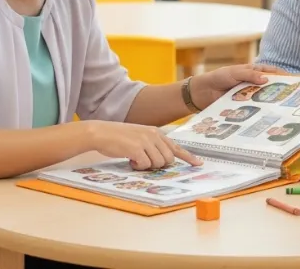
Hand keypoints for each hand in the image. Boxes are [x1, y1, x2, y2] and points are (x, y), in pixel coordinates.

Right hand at [87, 120, 201, 169]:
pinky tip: (129, 159)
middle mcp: (154, 135)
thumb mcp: (140, 137)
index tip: (199, 164)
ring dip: (147, 166)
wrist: (101, 132)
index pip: (176, 147)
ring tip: (134, 159)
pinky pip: (145, 165)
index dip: (188, 157)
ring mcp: (146, 141)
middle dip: (158, 165)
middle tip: (144, 161)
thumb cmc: (119, 137)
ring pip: (158, 163)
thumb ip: (153, 145)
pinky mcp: (137, 148)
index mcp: (156, 132)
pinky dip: (137, 166)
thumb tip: (163, 160)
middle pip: (168, 159)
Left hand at [189, 63, 285, 108]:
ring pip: (262, 98)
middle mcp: (252, 84)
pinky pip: (253, 108)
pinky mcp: (243, 105)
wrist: (202, 91)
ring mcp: (248, 95)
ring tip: (283, 107)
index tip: (295, 79)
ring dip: (270, 102)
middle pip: (269, 86)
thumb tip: (266, 79)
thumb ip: (250, 75)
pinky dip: (259, 110)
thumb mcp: (235, 73)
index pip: (271, 72)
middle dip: (280, 90)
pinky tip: (267, 114)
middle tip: (292, 96)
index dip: (283, 75)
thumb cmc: (219, 77)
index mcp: (252, 72)